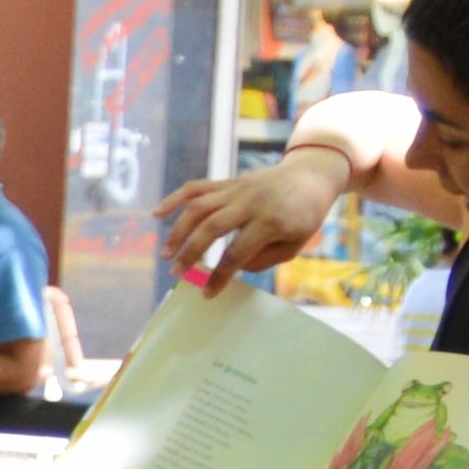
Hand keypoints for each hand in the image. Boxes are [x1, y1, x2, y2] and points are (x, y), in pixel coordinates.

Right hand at [154, 147, 350, 291]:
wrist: (310, 175)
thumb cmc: (304, 215)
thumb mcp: (295, 245)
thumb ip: (264, 259)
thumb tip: (233, 266)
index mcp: (271, 221)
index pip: (238, 252)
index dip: (220, 275)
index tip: (207, 294)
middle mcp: (249, 203)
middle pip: (211, 227)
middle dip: (191, 252)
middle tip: (176, 273)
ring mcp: (236, 189)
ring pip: (198, 207)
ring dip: (178, 230)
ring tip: (166, 254)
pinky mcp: (227, 182)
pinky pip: (197, 187)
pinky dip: (175, 199)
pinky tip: (157, 213)